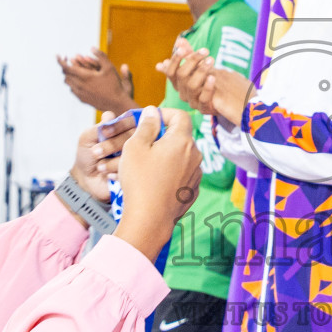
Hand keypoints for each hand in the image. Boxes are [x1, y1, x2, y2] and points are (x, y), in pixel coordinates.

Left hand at [58, 50, 134, 113]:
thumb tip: (92, 47)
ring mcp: (80, 94)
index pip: (66, 68)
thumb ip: (101, 56)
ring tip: (72, 69)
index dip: (60, 61)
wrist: (117, 105)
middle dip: (65, 66)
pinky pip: (72, 90)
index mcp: (85, 77)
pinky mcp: (83, 100)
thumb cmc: (115, 85)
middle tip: (67, 60)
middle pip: (66, 74)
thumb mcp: (110, 68)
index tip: (58, 55)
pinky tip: (78, 80)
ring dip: (68, 75)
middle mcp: (80, 86)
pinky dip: (73, 83)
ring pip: (68, 83)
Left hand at [68, 122, 133, 204]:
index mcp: (122, 129)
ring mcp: (137, 156)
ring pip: (135, 153)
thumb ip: (99, 128)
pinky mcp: (137, 172)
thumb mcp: (87, 138)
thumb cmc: (86, 156)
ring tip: (100, 167)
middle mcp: (132, 140)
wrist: (86, 180)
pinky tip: (108, 175)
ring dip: (113, 160)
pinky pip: (135, 170)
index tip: (105, 133)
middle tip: (96, 153)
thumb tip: (109, 115)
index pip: (130, 120)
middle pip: (134, 136)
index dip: (119, 125)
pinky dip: (118, 171)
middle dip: (113, 144)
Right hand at [112, 107, 200, 260]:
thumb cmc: (140, 181)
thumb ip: (146, 125)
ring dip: (163, 156)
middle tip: (140, 144)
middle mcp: (195, 156)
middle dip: (160, 136)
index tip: (149, 120)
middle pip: (179, 136)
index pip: (180, 115)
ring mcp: (196, 174)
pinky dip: (168, 173)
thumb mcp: (135, 147)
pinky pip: (180, 174)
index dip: (164, 113)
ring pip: (179, 157)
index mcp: (183, 141)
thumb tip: (153, 111)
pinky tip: (152, 181)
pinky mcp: (192, 190)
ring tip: (142, 165)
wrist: (149, 219)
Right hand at [157, 40, 212, 111]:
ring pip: (191, 86)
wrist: (221, 98)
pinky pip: (203, 99)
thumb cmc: (205, 79)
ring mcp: (192, 101)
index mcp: (178, 82)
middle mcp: (182, 92)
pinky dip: (207, 87)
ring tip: (211, 60)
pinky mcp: (203, 108)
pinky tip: (213, 77)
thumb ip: (188, 53)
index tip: (184, 49)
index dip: (175, 60)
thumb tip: (179, 40)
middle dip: (192, 61)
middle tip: (206, 50)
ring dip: (201, 71)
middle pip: (181, 75)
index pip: (171, 71)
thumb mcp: (197, 65)